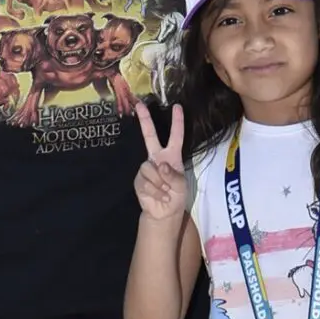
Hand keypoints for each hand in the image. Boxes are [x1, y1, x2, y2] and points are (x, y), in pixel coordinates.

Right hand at [134, 103, 186, 222]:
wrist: (163, 213)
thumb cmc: (176, 197)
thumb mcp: (181, 187)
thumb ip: (173, 176)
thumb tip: (161, 166)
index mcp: (172, 156)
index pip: (176, 136)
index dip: (177, 122)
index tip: (177, 107)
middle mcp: (158, 157)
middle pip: (150, 136)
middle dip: (145, 120)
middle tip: (140, 105)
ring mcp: (147, 167)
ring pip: (150, 168)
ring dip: (159, 183)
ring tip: (165, 191)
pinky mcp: (138, 179)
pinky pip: (145, 182)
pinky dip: (154, 191)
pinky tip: (159, 196)